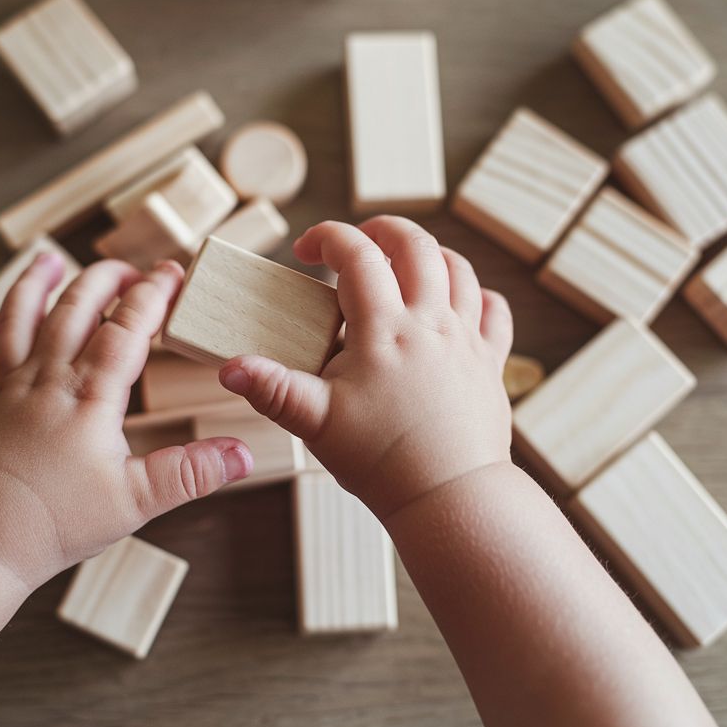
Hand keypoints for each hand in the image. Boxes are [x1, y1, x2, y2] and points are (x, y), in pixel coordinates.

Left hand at [0, 254, 252, 589]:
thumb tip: (243, 454)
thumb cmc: (55, 525)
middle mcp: (44, 380)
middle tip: (129, 270)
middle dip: (105, 280)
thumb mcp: (135, 502)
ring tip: (49, 259)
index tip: (172, 270)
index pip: (127, 329)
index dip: (152, 295)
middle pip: (74, 310)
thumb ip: (190, 474)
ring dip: (33, 285)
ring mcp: (3, 390)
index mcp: (88, 398)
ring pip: (16, 321)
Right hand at [218, 216, 512, 519]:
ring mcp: (466, 339)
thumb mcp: (316, 422)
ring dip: (429, 254)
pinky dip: (478, 295)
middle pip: (416, 244)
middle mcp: (431, 323)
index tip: (305, 250)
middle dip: (383, 229)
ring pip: (460, 269)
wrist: (450, 497)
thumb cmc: (383, 462)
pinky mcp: (490, 362)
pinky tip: (459, 302)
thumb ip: (272, 388)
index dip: (327, 237)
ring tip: (402, 265)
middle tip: (358, 241)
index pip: (356, 254)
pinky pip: (495, 312)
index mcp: (384, 329)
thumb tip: (230, 367)